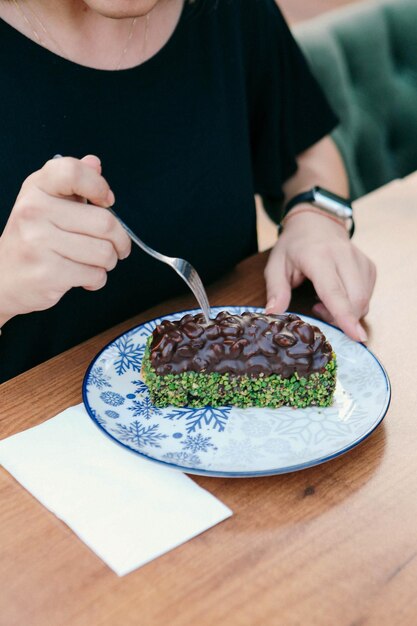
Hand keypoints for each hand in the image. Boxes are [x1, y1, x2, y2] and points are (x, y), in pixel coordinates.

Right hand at [0, 155, 130, 325]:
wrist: (5, 279)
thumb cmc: (33, 240)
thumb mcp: (47, 203)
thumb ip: (73, 183)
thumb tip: (94, 163)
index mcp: (37, 188)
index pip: (73, 172)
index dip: (99, 186)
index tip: (107, 201)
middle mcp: (34, 211)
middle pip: (105, 222)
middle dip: (120, 240)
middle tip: (117, 247)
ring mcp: (39, 242)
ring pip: (104, 252)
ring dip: (109, 262)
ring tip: (96, 263)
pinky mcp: (48, 273)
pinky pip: (95, 275)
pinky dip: (97, 280)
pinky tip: (83, 277)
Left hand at [264, 211, 375, 340]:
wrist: (316, 221)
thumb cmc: (293, 246)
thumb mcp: (275, 265)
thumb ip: (275, 290)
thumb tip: (272, 314)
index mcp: (318, 257)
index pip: (334, 291)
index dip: (344, 315)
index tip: (356, 336)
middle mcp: (344, 257)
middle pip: (355, 300)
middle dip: (341, 318)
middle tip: (317, 310)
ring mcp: (360, 260)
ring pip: (364, 300)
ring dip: (346, 312)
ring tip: (323, 300)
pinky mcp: (369, 266)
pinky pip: (368, 295)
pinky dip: (353, 304)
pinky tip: (336, 295)